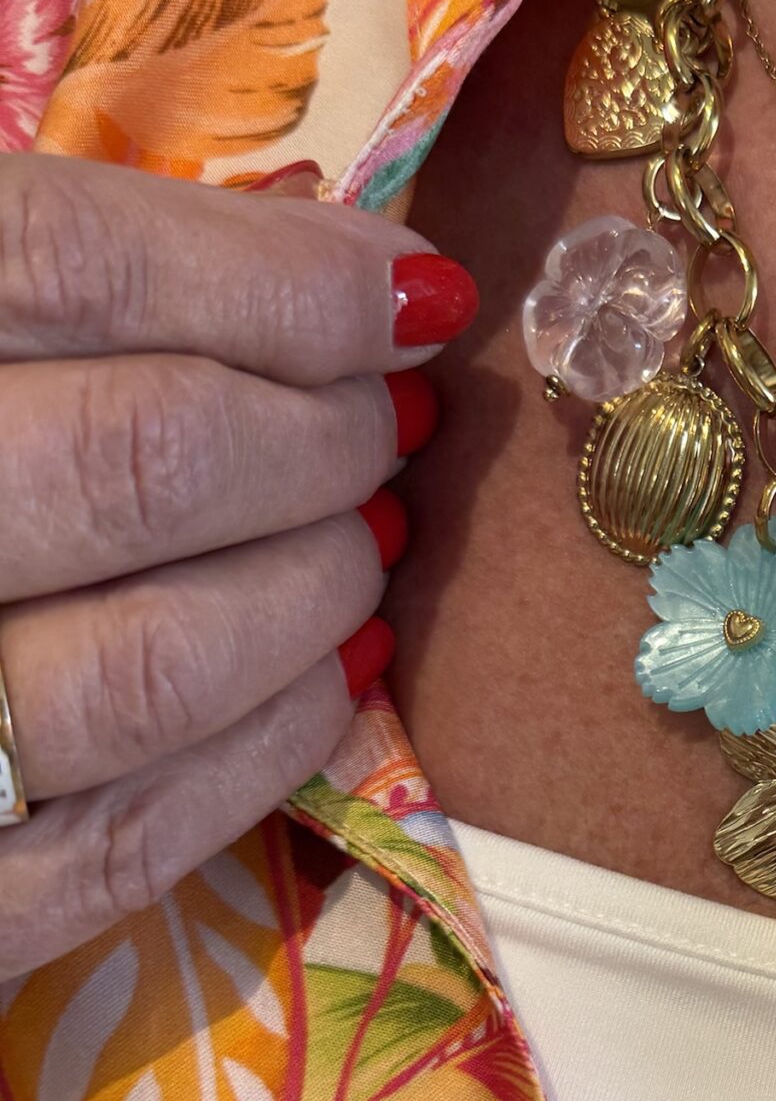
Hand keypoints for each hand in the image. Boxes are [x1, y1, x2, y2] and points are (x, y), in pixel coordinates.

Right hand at [0, 154, 475, 980]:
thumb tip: (349, 265)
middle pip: (149, 454)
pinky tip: (324, 680)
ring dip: (315, 590)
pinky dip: (265, 755)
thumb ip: (40, 256)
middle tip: (378, 424)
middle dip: (322, 433)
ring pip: (159, 660)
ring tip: (354, 543)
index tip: (410, 293)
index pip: (73, 263)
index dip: (280, 276)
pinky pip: (123, 845)